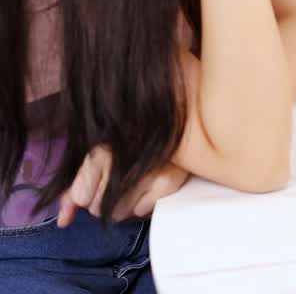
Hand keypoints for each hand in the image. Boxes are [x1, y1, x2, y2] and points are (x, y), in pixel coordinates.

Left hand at [58, 147, 190, 226]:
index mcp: (101, 152)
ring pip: (119, 214)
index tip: (101, 181)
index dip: (88, 195)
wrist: (175, 128)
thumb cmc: (129, 150)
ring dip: (125, 207)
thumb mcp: (96, 163)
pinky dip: (144, 205)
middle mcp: (122, 161)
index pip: (80, 197)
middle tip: (121, 184)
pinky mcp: (167, 182)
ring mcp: (147, 172)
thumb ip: (73, 193)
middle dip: (106, 203)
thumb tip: (62, 222)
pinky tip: (150, 187)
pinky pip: (142, 213)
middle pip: (98, 209)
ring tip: (136, 186)